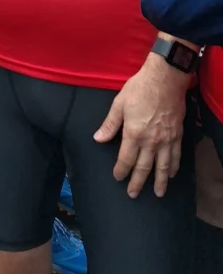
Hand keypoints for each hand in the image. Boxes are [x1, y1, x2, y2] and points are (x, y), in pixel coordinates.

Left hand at [93, 52, 188, 197]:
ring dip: (159, 181)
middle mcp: (150, 141)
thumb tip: (98, 139)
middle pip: (144, 167)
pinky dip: (173, 167)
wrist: (164, 79)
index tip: (118, 178)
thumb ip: (110, 124)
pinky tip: (171, 174)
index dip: (121, 170)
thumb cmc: (139, 89)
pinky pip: (176, 156)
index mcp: (133, 133)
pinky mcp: (176, 135)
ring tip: (157, 193)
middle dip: (138, 182)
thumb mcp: (119, 104)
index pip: (126, 159)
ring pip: (162, 166)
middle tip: (133, 193)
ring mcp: (166, 140)